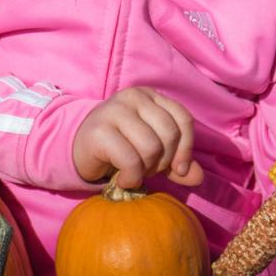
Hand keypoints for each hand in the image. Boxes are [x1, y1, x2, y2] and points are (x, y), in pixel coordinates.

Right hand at [72, 87, 204, 189]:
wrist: (78, 150)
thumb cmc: (120, 148)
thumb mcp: (153, 153)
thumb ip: (176, 163)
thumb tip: (198, 177)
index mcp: (149, 96)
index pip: (183, 119)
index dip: (186, 148)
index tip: (179, 169)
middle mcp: (133, 97)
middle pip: (169, 134)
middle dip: (163, 161)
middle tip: (147, 168)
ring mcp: (114, 111)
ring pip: (152, 147)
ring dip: (146, 170)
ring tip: (133, 171)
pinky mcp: (99, 131)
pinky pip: (131, 161)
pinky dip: (131, 178)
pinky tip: (123, 179)